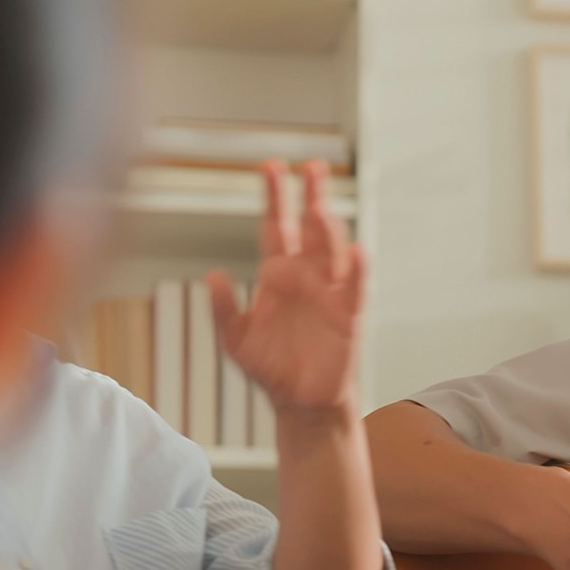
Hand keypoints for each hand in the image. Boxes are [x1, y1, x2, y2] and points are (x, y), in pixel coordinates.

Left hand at [208, 160, 363, 414]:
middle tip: (313, 166)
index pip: (276, 227)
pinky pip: (355, 288)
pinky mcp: (349, 316)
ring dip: (328, 228)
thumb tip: (212, 276)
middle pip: (310, 228)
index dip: (275, 198)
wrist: (300, 402)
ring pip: (333, 251)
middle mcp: (306, 277)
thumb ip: (223, 309)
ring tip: (320, 207)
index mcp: (277, 275)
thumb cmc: (270, 368)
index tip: (273, 167)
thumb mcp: (234, 340)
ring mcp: (330, 294)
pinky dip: (358, 270)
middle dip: (311, 196)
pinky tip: (357, 251)